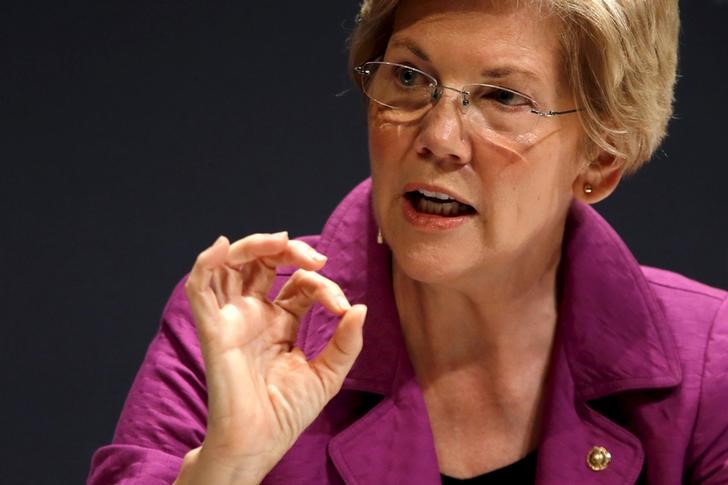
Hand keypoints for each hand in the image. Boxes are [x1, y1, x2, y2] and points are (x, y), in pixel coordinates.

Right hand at [178, 232, 365, 482]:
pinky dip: (205, 264)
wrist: (260, 442)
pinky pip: (199, 290)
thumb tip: (360, 308)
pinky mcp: (214, 329)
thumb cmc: (287, 413)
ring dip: (252, 245)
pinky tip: (221, 247)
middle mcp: (254, 314)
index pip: (299, 284)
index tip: (342, 306)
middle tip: (315, 258)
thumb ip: (346, 342)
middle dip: (287, 250)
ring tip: (279, 241)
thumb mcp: (328, 374)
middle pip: (262, 262)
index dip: (322, 285)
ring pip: (231, 266)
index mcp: (280, 322)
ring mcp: (232, 319)